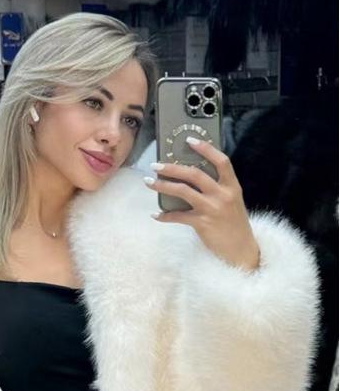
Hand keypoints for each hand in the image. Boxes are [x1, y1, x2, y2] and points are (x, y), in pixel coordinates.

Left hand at [144, 136, 260, 271]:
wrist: (241, 251)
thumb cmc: (234, 226)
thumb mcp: (232, 202)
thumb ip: (218, 189)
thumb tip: (191, 178)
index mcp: (232, 186)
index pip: (221, 161)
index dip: (205, 148)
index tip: (189, 140)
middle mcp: (223, 195)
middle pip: (194, 174)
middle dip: (172, 167)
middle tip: (156, 165)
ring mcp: (212, 209)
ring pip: (183, 191)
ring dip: (163, 185)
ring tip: (149, 182)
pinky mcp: (202, 223)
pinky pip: (178, 216)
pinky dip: (165, 216)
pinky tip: (155, 215)